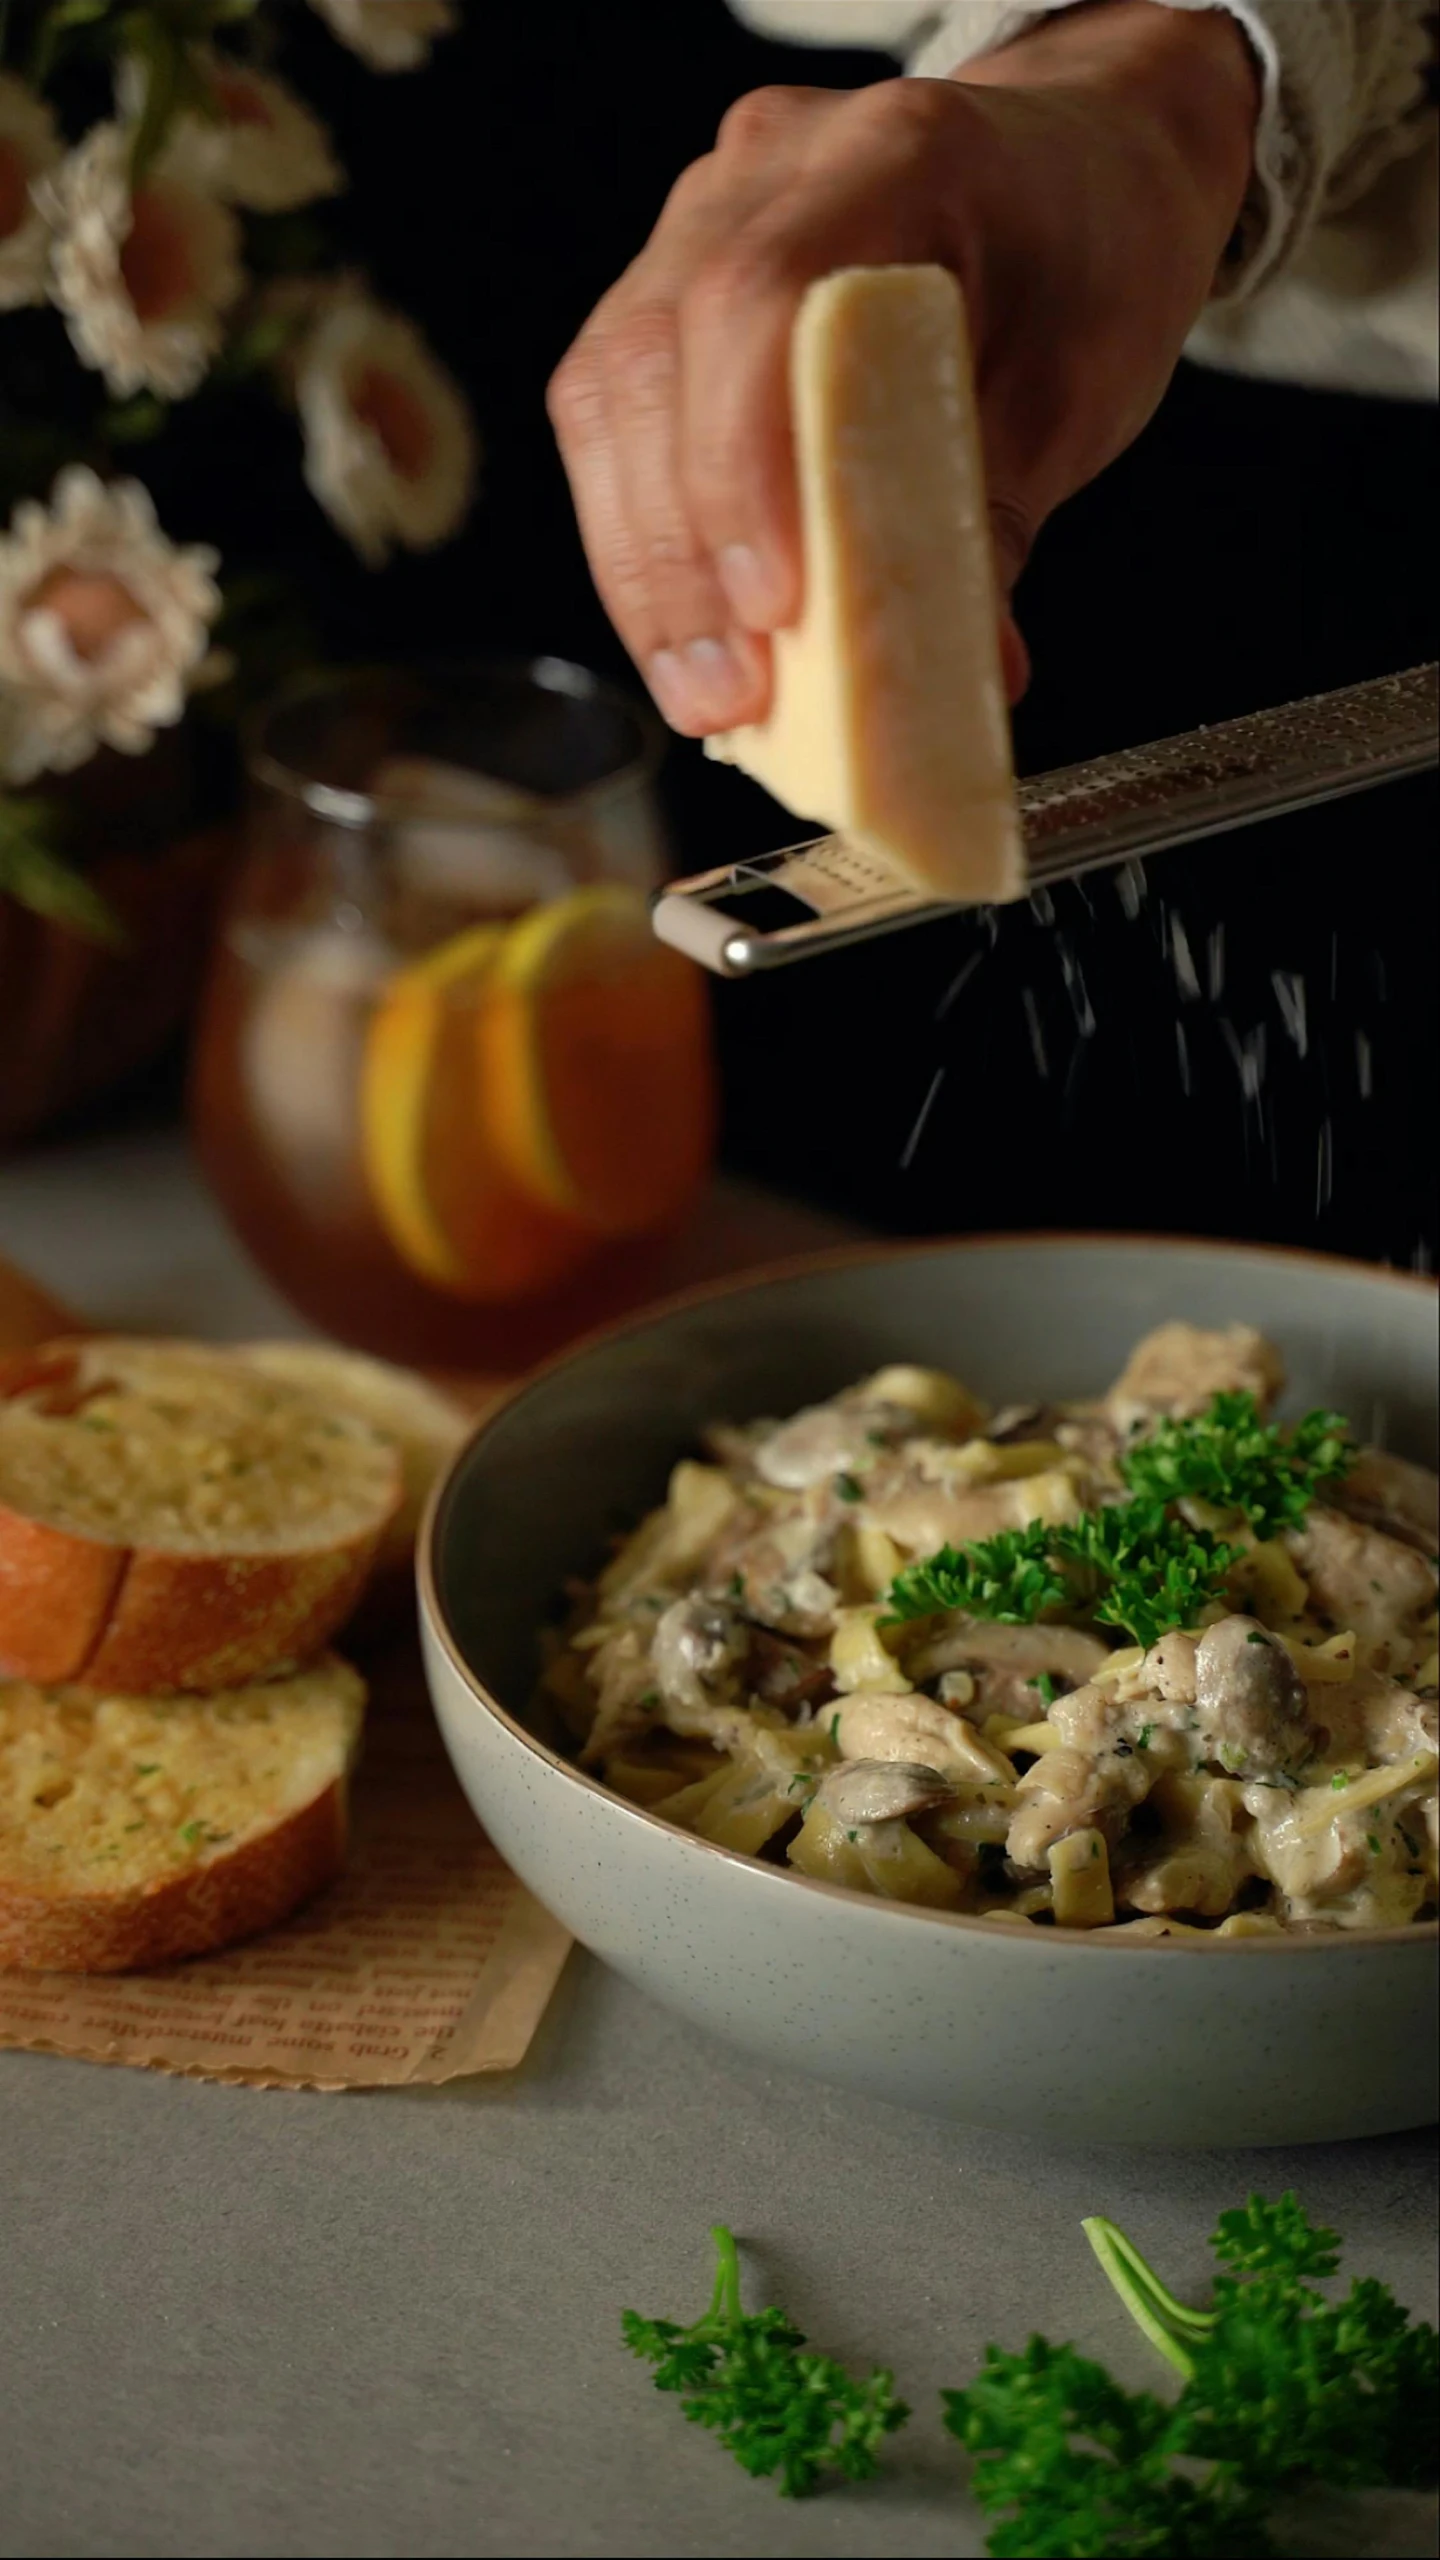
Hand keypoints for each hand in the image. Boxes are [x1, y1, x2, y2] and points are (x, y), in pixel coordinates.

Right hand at [548, 0, 1256, 734]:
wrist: (1081, 168)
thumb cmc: (1085, 262)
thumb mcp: (1077, 392)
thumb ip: (995, 526)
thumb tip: (963, 674)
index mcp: (889, 154)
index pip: (757, 300)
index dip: (743, 465)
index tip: (773, 605)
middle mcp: (763, 170)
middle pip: (655, 360)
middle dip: (677, 558)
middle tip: (726, 697)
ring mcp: (697, 224)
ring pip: (610, 400)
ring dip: (646, 570)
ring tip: (702, 693)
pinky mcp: (666, 294)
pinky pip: (614, 423)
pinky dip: (644, 544)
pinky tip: (685, 636)